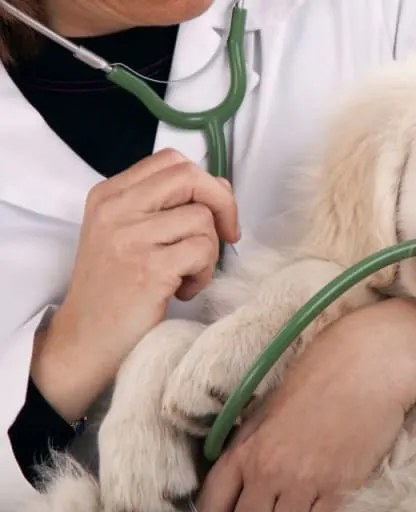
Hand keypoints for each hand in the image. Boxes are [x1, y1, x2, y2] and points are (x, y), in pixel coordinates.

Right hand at [33, 148, 239, 420]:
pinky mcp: (148, 268)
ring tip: (186, 275)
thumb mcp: (127, 235)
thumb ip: (165, 207)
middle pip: (190, 177)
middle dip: (223, 205)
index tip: (214, 213)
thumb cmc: (115, 290)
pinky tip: (182, 290)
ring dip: (209, 252)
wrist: (84, 341)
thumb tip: (221, 187)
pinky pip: (203, 251)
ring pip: (203, 218)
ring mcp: (130, 237)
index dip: (206, 182)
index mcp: (110, 194)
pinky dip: (204, 274)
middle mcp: (116, 209)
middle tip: (227, 236)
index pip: (172, 161)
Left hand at [194, 298, 415, 511]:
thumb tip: (241, 473)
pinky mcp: (341, 489)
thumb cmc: (321, 373)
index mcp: (246, 448)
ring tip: (294, 508)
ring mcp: (306, 483)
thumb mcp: (270, 406)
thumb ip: (251, 444)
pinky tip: (320, 501)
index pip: (212, 506)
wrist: (370, 364)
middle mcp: (269, 471)